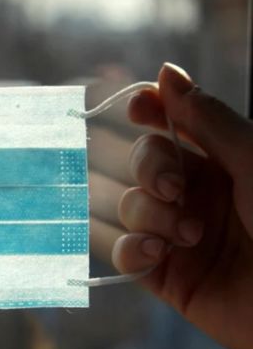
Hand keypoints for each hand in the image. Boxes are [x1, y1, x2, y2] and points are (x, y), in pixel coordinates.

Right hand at [112, 62, 252, 348]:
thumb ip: (206, 119)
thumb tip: (165, 72)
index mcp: (223, 163)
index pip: (172, 127)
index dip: (150, 111)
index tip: (140, 106)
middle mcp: (197, 195)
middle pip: (142, 163)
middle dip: (148, 168)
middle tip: (174, 187)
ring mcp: (178, 236)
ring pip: (132, 207)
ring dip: (151, 215)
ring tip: (190, 234)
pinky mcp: (167, 277)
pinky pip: (125, 254)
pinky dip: (133, 250)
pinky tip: (159, 254)